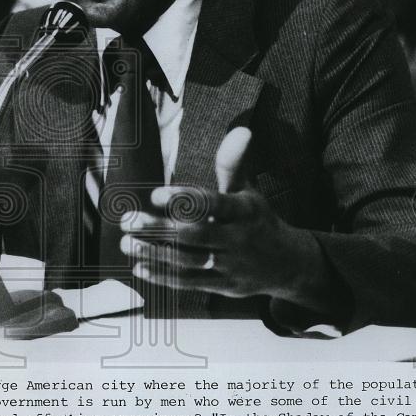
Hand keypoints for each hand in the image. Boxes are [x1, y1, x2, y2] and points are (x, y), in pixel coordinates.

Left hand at [118, 128, 336, 311]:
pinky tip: (140, 267)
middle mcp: (238, 239)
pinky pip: (190, 282)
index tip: (154, 195)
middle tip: (128, 220)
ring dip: (154, 253)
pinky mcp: (223, 286)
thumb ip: (234, 163)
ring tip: (127, 243)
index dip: (184, 199)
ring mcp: (230, 265)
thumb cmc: (257, 219)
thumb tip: (240, 129)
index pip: (212, 204)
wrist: (288, 265)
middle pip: (194, 235)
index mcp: (244, 211)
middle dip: (158, 229)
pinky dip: (164, 276)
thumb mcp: (249, 190)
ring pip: (188, 261)